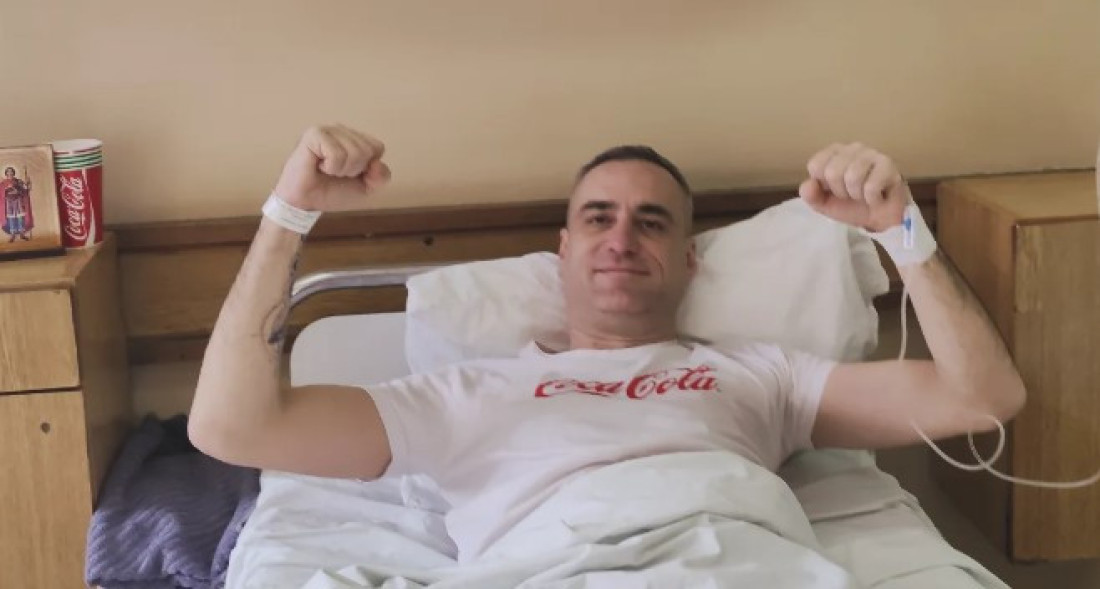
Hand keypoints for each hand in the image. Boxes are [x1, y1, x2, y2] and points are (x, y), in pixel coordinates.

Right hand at [273, 125, 390, 211]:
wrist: (306, 202)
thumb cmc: (332, 191)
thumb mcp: (366, 188)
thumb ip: (381, 176)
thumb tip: (377, 162)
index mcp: (354, 138)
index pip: (378, 148)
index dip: (368, 168)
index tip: (350, 174)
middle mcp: (342, 130)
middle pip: (367, 150)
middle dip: (354, 169)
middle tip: (335, 172)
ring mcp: (328, 130)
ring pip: (354, 152)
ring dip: (341, 170)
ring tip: (326, 169)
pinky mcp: (314, 134)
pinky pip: (337, 154)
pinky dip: (331, 167)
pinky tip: (318, 166)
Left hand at [798, 143, 909, 231]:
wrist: (880, 218)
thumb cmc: (852, 205)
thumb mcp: (824, 204)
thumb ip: (811, 195)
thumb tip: (808, 185)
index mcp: (833, 153)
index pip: (815, 165)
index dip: (823, 185)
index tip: (834, 190)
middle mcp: (852, 148)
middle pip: (832, 172)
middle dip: (841, 192)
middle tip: (851, 194)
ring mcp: (871, 153)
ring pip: (852, 177)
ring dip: (857, 195)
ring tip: (864, 195)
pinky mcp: (888, 164)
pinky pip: (871, 186)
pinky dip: (871, 199)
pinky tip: (877, 197)